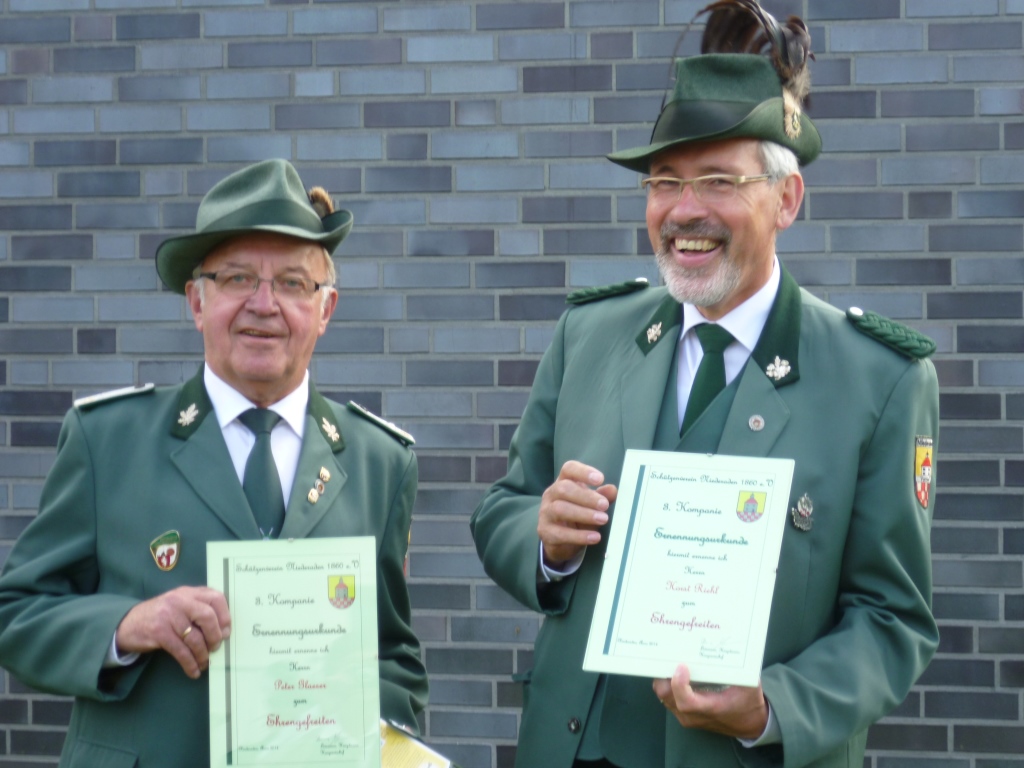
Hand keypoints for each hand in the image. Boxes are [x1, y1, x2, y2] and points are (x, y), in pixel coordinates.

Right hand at [115, 586, 231, 679]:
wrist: (127, 624)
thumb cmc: (160, 616)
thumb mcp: (179, 605)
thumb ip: (198, 609)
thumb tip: (223, 631)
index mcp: (188, 592)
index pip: (215, 597)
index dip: (225, 616)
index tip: (226, 632)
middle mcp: (179, 600)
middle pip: (207, 616)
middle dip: (215, 636)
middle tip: (215, 648)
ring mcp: (168, 615)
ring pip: (194, 638)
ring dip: (202, 654)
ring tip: (204, 663)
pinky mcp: (158, 632)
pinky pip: (180, 651)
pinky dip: (190, 663)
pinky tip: (193, 671)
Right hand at [538, 460, 616, 564]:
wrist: (559, 540)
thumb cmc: (577, 516)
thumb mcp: (591, 505)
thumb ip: (602, 497)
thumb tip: (612, 490)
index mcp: (563, 482)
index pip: (569, 469)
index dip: (583, 472)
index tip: (600, 479)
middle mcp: (551, 495)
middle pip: (563, 488)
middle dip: (586, 497)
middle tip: (604, 505)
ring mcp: (545, 513)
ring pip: (560, 509)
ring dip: (584, 515)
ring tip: (603, 520)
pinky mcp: (546, 532)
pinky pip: (561, 533)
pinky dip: (579, 536)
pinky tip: (595, 537)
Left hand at [652, 664, 768, 740]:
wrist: (749, 725)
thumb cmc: (748, 703)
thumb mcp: (750, 685)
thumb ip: (738, 669)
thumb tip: (725, 644)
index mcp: (711, 708)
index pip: (687, 702)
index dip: (679, 684)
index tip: (683, 666)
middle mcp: (694, 715)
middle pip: (666, 695)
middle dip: (664, 675)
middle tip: (671, 656)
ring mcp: (687, 717)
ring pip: (664, 696)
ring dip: (664, 678)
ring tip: (671, 661)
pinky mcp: (684, 715)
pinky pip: (668, 698)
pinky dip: (667, 684)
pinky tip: (674, 672)